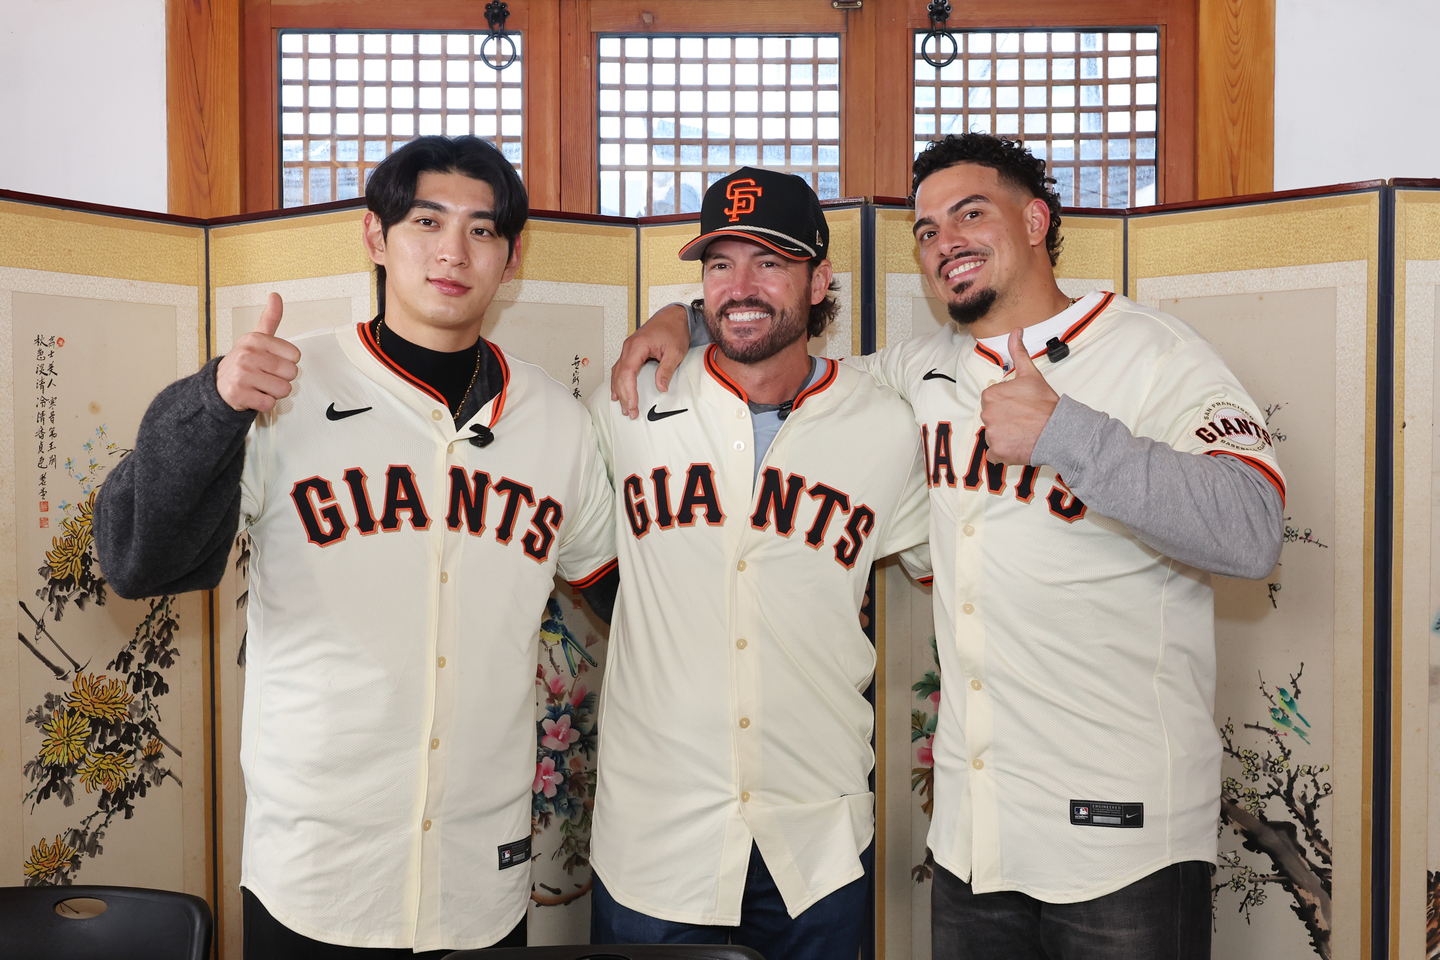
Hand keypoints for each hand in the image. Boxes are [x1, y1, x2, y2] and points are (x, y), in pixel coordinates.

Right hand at [216, 293, 300, 411]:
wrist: (218, 385)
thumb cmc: (244, 362)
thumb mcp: (256, 338)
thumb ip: (270, 318)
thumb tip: (275, 296)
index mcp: (255, 340)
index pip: (295, 356)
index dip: (287, 362)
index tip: (272, 362)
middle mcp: (247, 355)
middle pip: (291, 373)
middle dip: (282, 378)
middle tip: (265, 376)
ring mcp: (242, 374)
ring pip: (283, 389)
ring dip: (274, 392)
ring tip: (260, 385)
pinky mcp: (239, 394)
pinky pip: (269, 403)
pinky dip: (264, 403)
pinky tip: (253, 395)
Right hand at [610, 303, 690, 418]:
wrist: (674, 316)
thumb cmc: (674, 329)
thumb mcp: (675, 351)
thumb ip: (666, 370)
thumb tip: (660, 387)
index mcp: (638, 346)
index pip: (627, 372)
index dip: (628, 391)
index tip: (632, 405)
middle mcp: (629, 347)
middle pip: (619, 375)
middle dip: (624, 395)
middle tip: (630, 412)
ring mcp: (628, 349)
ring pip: (617, 373)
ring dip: (619, 391)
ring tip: (624, 407)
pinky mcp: (631, 351)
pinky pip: (620, 368)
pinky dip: (618, 382)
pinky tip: (617, 393)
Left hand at [979, 328, 1058, 464]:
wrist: (1058, 430)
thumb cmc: (1045, 404)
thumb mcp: (1031, 374)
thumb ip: (1018, 352)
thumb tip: (1016, 331)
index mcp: (991, 395)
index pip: (991, 401)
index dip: (1006, 405)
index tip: (1019, 407)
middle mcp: (986, 414)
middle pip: (991, 418)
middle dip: (1004, 420)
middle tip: (1022, 420)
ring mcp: (991, 434)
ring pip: (993, 435)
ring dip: (1005, 436)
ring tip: (1023, 432)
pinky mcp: (997, 451)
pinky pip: (995, 454)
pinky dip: (1004, 452)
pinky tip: (1018, 445)